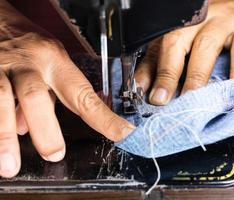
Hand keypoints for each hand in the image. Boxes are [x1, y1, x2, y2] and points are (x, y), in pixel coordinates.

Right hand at [0, 1, 133, 177]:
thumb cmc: (32, 47)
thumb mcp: (51, 65)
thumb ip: (49, 99)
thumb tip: (35, 131)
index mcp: (55, 62)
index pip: (82, 94)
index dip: (103, 118)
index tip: (122, 134)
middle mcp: (29, 63)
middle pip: (35, 94)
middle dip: (45, 128)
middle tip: (54, 154)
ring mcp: (0, 66)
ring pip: (0, 97)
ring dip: (5, 136)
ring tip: (9, 166)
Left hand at [134, 0, 233, 104]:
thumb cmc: (206, 31)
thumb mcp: (181, 44)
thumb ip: (159, 64)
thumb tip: (141, 88)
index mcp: (178, 26)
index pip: (159, 48)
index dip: (149, 72)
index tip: (147, 96)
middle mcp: (197, 21)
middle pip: (177, 43)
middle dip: (168, 73)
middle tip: (163, 99)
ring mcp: (222, 22)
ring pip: (205, 46)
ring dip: (197, 76)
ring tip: (193, 99)